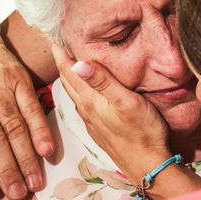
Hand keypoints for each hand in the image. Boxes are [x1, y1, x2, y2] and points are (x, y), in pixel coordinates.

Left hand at [52, 44, 169, 181]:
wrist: (148, 165)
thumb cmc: (143, 132)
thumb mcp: (126, 102)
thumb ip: (103, 82)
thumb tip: (77, 63)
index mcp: (90, 100)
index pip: (69, 71)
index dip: (60, 52)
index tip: (52, 34)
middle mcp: (86, 110)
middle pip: (67, 81)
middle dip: (61, 61)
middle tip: (56, 42)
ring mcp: (91, 120)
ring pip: (74, 93)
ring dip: (68, 75)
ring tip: (67, 60)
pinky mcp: (99, 128)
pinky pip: (82, 103)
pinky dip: (78, 89)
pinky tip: (84, 88)